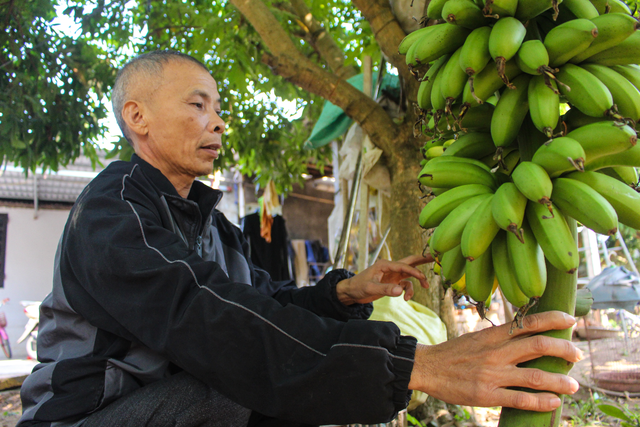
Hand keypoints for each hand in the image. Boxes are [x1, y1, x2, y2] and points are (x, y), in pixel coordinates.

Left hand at [335, 254, 433, 304]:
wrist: (351, 292)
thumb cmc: (358, 286)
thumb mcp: (370, 288)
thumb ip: (385, 289)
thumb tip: (400, 291)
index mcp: (384, 264)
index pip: (403, 265)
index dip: (414, 270)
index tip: (423, 277)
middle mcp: (390, 267)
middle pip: (409, 261)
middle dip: (422, 260)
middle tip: (435, 257)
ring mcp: (392, 275)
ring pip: (410, 273)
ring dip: (418, 279)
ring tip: (425, 287)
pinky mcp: (392, 282)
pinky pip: (405, 284)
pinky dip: (408, 291)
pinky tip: (406, 298)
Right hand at [409, 311, 582, 411]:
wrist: (427, 368)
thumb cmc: (453, 353)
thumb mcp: (476, 337)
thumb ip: (499, 338)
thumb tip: (524, 335)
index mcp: (492, 336)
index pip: (527, 323)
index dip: (552, 319)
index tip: (570, 319)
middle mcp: (495, 352)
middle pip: (537, 345)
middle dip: (563, 349)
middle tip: (576, 354)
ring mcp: (492, 374)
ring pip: (534, 376)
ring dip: (558, 381)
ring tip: (572, 385)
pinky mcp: (487, 395)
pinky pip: (520, 400)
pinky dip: (541, 401)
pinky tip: (553, 402)